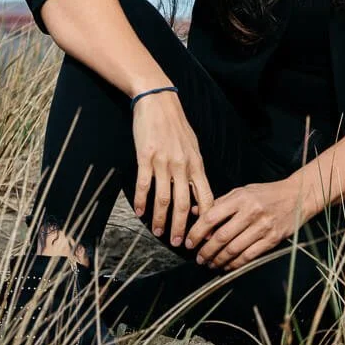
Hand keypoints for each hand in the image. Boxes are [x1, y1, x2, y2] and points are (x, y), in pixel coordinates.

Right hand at [131, 88, 215, 247]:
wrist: (158, 101)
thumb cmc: (176, 125)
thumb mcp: (193, 147)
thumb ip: (195, 170)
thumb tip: (197, 194)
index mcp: (196, 164)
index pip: (205, 197)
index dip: (205, 219)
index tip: (202, 235)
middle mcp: (182, 165)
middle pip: (184, 204)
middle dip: (182, 227)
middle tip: (179, 244)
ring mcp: (164, 162)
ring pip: (164, 198)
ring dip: (160, 219)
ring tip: (158, 232)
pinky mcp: (146, 156)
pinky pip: (144, 184)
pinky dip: (141, 201)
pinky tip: (139, 212)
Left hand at [183, 177, 316, 271]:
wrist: (298, 196)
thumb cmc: (267, 193)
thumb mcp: (242, 191)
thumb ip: (219, 202)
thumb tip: (194, 211)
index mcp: (240, 198)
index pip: (211, 216)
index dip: (197, 232)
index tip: (189, 242)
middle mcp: (251, 212)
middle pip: (221, 237)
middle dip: (206, 251)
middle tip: (198, 258)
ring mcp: (262, 227)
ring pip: (234, 249)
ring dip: (218, 260)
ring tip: (210, 263)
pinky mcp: (272, 239)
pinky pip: (249, 256)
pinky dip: (235, 264)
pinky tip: (227, 266)